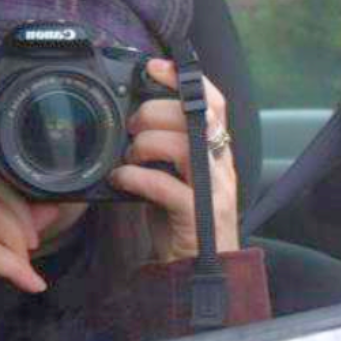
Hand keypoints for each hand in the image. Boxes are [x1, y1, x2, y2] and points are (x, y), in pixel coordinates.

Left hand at [109, 59, 239, 263]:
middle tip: (131, 125)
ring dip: (146, 144)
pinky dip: (136, 177)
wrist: (200, 274)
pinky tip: (120, 179)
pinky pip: (165, 185)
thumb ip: (167, 150)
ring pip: (183, 145)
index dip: (188, 78)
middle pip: (196, 116)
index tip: (156, 66)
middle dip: (155, 112)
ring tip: (129, 156)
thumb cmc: (184, 223)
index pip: (214, 102)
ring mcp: (212, 190)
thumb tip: (134, 120)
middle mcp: (220, 166)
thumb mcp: (178, 176)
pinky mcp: (196, 215)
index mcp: (217, 153)